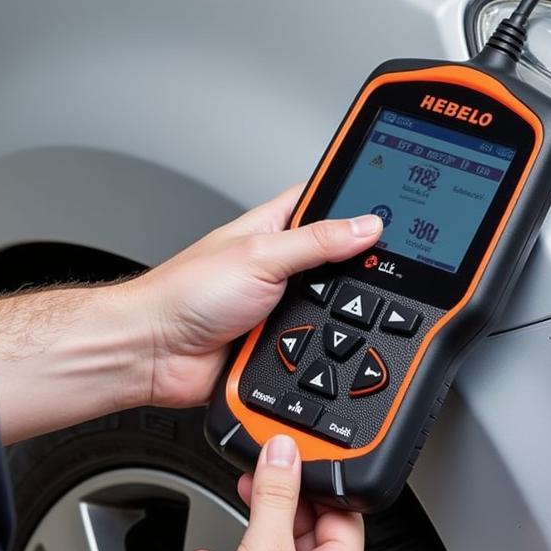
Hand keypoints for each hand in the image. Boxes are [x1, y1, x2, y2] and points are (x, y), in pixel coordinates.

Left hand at [126, 183, 382, 408]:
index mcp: (274, 227)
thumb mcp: (260, 256)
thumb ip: (316, 241)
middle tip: (376, 273)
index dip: (358, 198)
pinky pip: (318, 346)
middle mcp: (280, 263)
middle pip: (340, 260)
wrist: (154, 353)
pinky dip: (322, 350)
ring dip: (337, 317)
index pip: (326, 198)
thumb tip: (367, 225)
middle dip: (357, 270)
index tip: (397, 204)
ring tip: (334, 315)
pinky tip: (323, 350)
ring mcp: (280, 305)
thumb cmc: (185, 294)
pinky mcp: (280, 344)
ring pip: (334, 309)